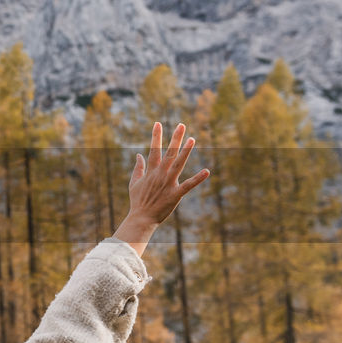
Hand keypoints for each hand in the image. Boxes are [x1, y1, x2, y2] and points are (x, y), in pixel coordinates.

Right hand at [114, 122, 209, 255]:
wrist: (141, 218)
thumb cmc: (138, 201)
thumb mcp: (134, 183)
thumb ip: (138, 168)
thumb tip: (138, 155)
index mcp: (151, 172)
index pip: (153, 150)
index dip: (156, 136)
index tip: (158, 123)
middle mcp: (160, 175)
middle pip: (168, 153)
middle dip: (175, 138)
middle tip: (181, 125)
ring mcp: (168, 183)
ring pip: (178, 164)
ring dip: (185, 151)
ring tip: (192, 139)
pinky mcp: (175, 194)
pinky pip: (188, 185)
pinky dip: (198, 179)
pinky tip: (207, 171)